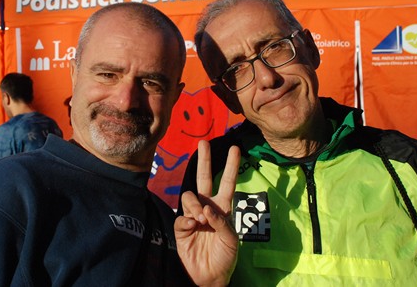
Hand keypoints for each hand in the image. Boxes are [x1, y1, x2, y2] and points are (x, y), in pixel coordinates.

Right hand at [175, 140, 239, 286]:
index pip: (227, 182)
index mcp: (223, 207)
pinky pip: (183, 215)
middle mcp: (207, 206)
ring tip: (202, 219)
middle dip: (204, 160)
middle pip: (204, 178)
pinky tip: (194, 227)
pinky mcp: (182, 226)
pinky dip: (188, 219)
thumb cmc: (225, 257)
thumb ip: (221, 221)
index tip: (235, 149)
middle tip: (203, 143)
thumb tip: (206, 208)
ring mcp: (193, 215)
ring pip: (190, 196)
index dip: (231, 166)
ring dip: (196, 204)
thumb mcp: (232, 239)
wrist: (210, 276)